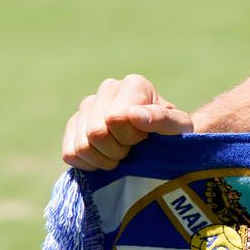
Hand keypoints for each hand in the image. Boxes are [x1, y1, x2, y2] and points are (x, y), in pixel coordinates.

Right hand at [62, 73, 193, 170]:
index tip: (145, 139)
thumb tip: (132, 115)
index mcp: (134, 84)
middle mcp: (108, 88)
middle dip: (117, 150)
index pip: (115, 118)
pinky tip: (105, 159)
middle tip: (132, 150)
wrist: (161, 141)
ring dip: (103, 159)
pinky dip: (88, 164)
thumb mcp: (179, 128)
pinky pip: (70, 154)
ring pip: (81, 145)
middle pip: (95, 132)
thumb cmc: (173, 133)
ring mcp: (87, 106)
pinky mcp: (74, 125)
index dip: (131, 137)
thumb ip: (162, 119)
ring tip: (120, 154)